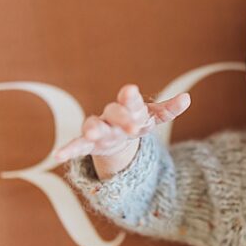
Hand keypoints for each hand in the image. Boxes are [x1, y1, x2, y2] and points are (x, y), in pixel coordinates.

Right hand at [54, 84, 190, 162]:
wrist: (117, 133)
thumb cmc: (137, 120)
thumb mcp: (153, 116)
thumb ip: (169, 109)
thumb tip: (188, 97)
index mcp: (129, 108)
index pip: (131, 101)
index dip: (131, 98)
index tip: (131, 90)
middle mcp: (112, 116)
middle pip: (114, 113)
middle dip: (121, 118)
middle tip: (132, 126)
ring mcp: (99, 128)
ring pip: (94, 126)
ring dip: (93, 129)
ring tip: (93, 132)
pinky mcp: (88, 143)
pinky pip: (77, 145)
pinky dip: (68, 150)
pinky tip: (57, 156)